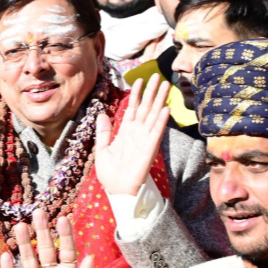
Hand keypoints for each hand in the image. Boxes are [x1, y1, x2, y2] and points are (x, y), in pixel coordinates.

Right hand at [1, 209, 94, 267]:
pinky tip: (4, 254)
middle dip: (42, 231)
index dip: (65, 234)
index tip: (62, 217)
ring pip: (28, 260)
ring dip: (23, 243)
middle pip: (45, 249)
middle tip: (38, 211)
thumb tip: (90, 256)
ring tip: (19, 225)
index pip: (66, 250)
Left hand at [95, 74, 169, 195]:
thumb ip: (103, 131)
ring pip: (153, 115)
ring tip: (165, 85)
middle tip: (157, 76)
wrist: (117, 191)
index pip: (132, 108)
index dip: (136, 94)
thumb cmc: (110, 173)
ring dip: (159, 100)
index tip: (139, 80)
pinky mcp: (150, 148)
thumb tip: (102, 113)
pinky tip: (166, 108)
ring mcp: (144, 139)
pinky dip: (161, 120)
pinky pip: (156, 131)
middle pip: (146, 107)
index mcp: (125, 132)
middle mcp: (137, 133)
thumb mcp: (102, 149)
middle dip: (151, 92)